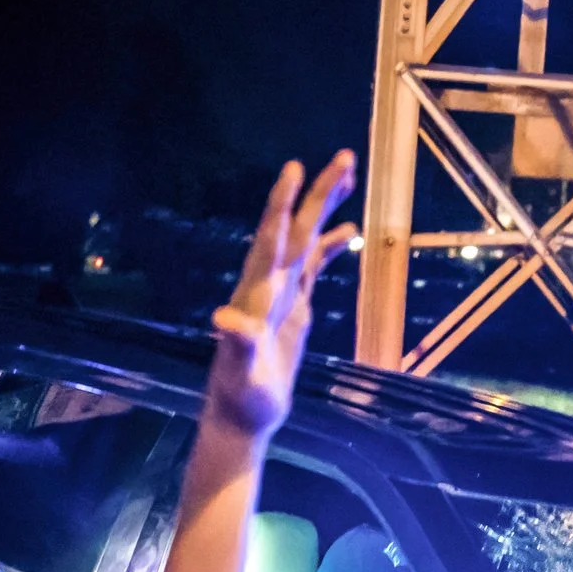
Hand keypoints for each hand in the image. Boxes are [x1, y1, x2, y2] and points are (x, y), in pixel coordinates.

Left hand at [208, 151, 360, 437]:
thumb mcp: (240, 371)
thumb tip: (223, 318)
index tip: (294, 168)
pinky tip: (349, 234)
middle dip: (317, 193)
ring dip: (324, 209)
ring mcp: (282, 294)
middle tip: (344, 156)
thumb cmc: (241, 396)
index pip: (272, 239)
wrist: (243, 415)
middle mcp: (268, 285)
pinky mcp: (293, 309)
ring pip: (306, 241)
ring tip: (348, 176)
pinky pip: (313, 268)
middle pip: (296, 228)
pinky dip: (329, 248)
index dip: (282, 204)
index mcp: (257, 292)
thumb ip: (236, 342)